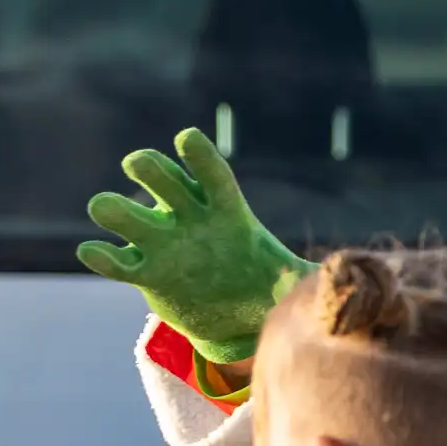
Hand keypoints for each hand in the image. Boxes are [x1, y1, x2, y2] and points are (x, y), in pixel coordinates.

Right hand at [77, 128, 311, 366]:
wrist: (231, 307)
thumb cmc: (262, 281)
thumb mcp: (288, 279)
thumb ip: (309, 277)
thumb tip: (353, 278)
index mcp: (225, 211)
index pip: (212, 175)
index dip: (200, 157)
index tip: (187, 138)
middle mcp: (187, 217)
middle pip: (164, 181)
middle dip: (151, 170)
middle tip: (139, 164)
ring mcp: (161, 241)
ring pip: (130, 214)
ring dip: (116, 209)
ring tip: (105, 207)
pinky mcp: (143, 272)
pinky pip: (117, 260)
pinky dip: (102, 255)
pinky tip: (93, 250)